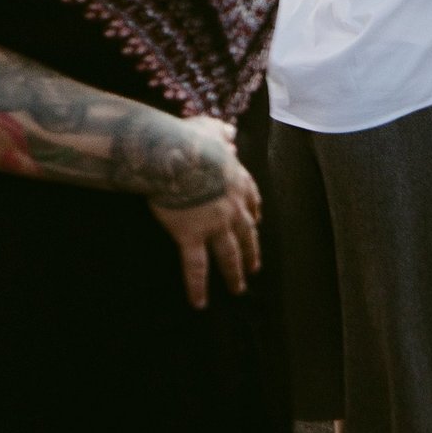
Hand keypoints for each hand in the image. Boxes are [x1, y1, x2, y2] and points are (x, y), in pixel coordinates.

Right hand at [145, 117, 260, 308]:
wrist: (174, 156)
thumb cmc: (189, 140)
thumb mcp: (209, 129)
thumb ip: (221, 132)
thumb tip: (230, 131)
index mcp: (237, 181)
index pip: (252, 201)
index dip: (254, 213)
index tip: (257, 221)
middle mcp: (232, 207)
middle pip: (247, 234)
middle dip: (252, 252)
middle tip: (255, 267)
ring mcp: (214, 224)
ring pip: (229, 254)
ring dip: (235, 273)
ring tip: (238, 289)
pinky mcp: (191, 236)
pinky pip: (196, 266)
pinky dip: (197, 286)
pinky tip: (199, 303)